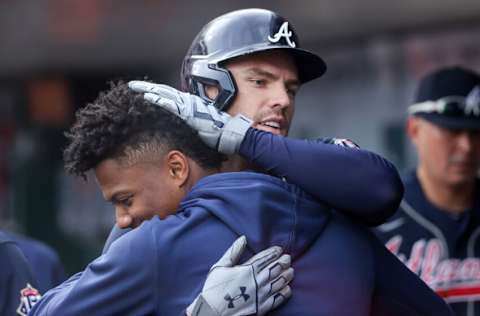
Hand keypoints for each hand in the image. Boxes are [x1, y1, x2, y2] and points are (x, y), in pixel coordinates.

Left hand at [128, 81, 251, 154]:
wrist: (229, 133)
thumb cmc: (219, 132)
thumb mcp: (202, 124)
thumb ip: (191, 121)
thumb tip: (183, 125)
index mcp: (191, 104)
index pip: (170, 95)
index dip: (157, 91)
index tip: (144, 89)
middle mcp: (188, 102)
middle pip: (164, 91)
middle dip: (147, 87)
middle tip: (132, 84)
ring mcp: (188, 106)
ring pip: (164, 94)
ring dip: (149, 90)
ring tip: (135, 87)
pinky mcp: (188, 113)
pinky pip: (170, 105)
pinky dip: (159, 100)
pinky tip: (148, 97)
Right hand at [186, 236, 292, 315]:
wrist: (212, 312)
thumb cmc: (214, 288)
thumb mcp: (220, 266)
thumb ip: (233, 252)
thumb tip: (243, 238)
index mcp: (247, 270)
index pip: (265, 258)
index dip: (274, 253)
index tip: (280, 249)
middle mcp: (257, 282)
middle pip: (274, 269)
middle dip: (283, 263)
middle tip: (288, 258)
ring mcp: (261, 295)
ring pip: (278, 283)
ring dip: (286, 276)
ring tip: (291, 271)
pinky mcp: (261, 308)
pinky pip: (277, 299)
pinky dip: (284, 293)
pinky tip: (288, 289)